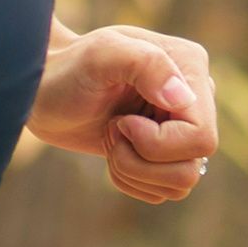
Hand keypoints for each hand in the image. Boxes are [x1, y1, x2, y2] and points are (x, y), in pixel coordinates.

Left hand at [32, 20, 217, 204]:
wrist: (46, 89)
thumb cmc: (69, 69)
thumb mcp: (101, 55)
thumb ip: (146, 64)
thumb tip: (182, 99)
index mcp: (191, 68)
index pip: (202, 137)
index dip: (159, 144)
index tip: (122, 122)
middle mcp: (194, 100)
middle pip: (193, 166)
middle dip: (141, 161)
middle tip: (112, 130)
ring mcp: (181, 129)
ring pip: (180, 185)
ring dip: (134, 170)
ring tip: (110, 138)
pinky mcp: (164, 154)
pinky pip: (163, 192)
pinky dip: (131, 179)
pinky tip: (112, 149)